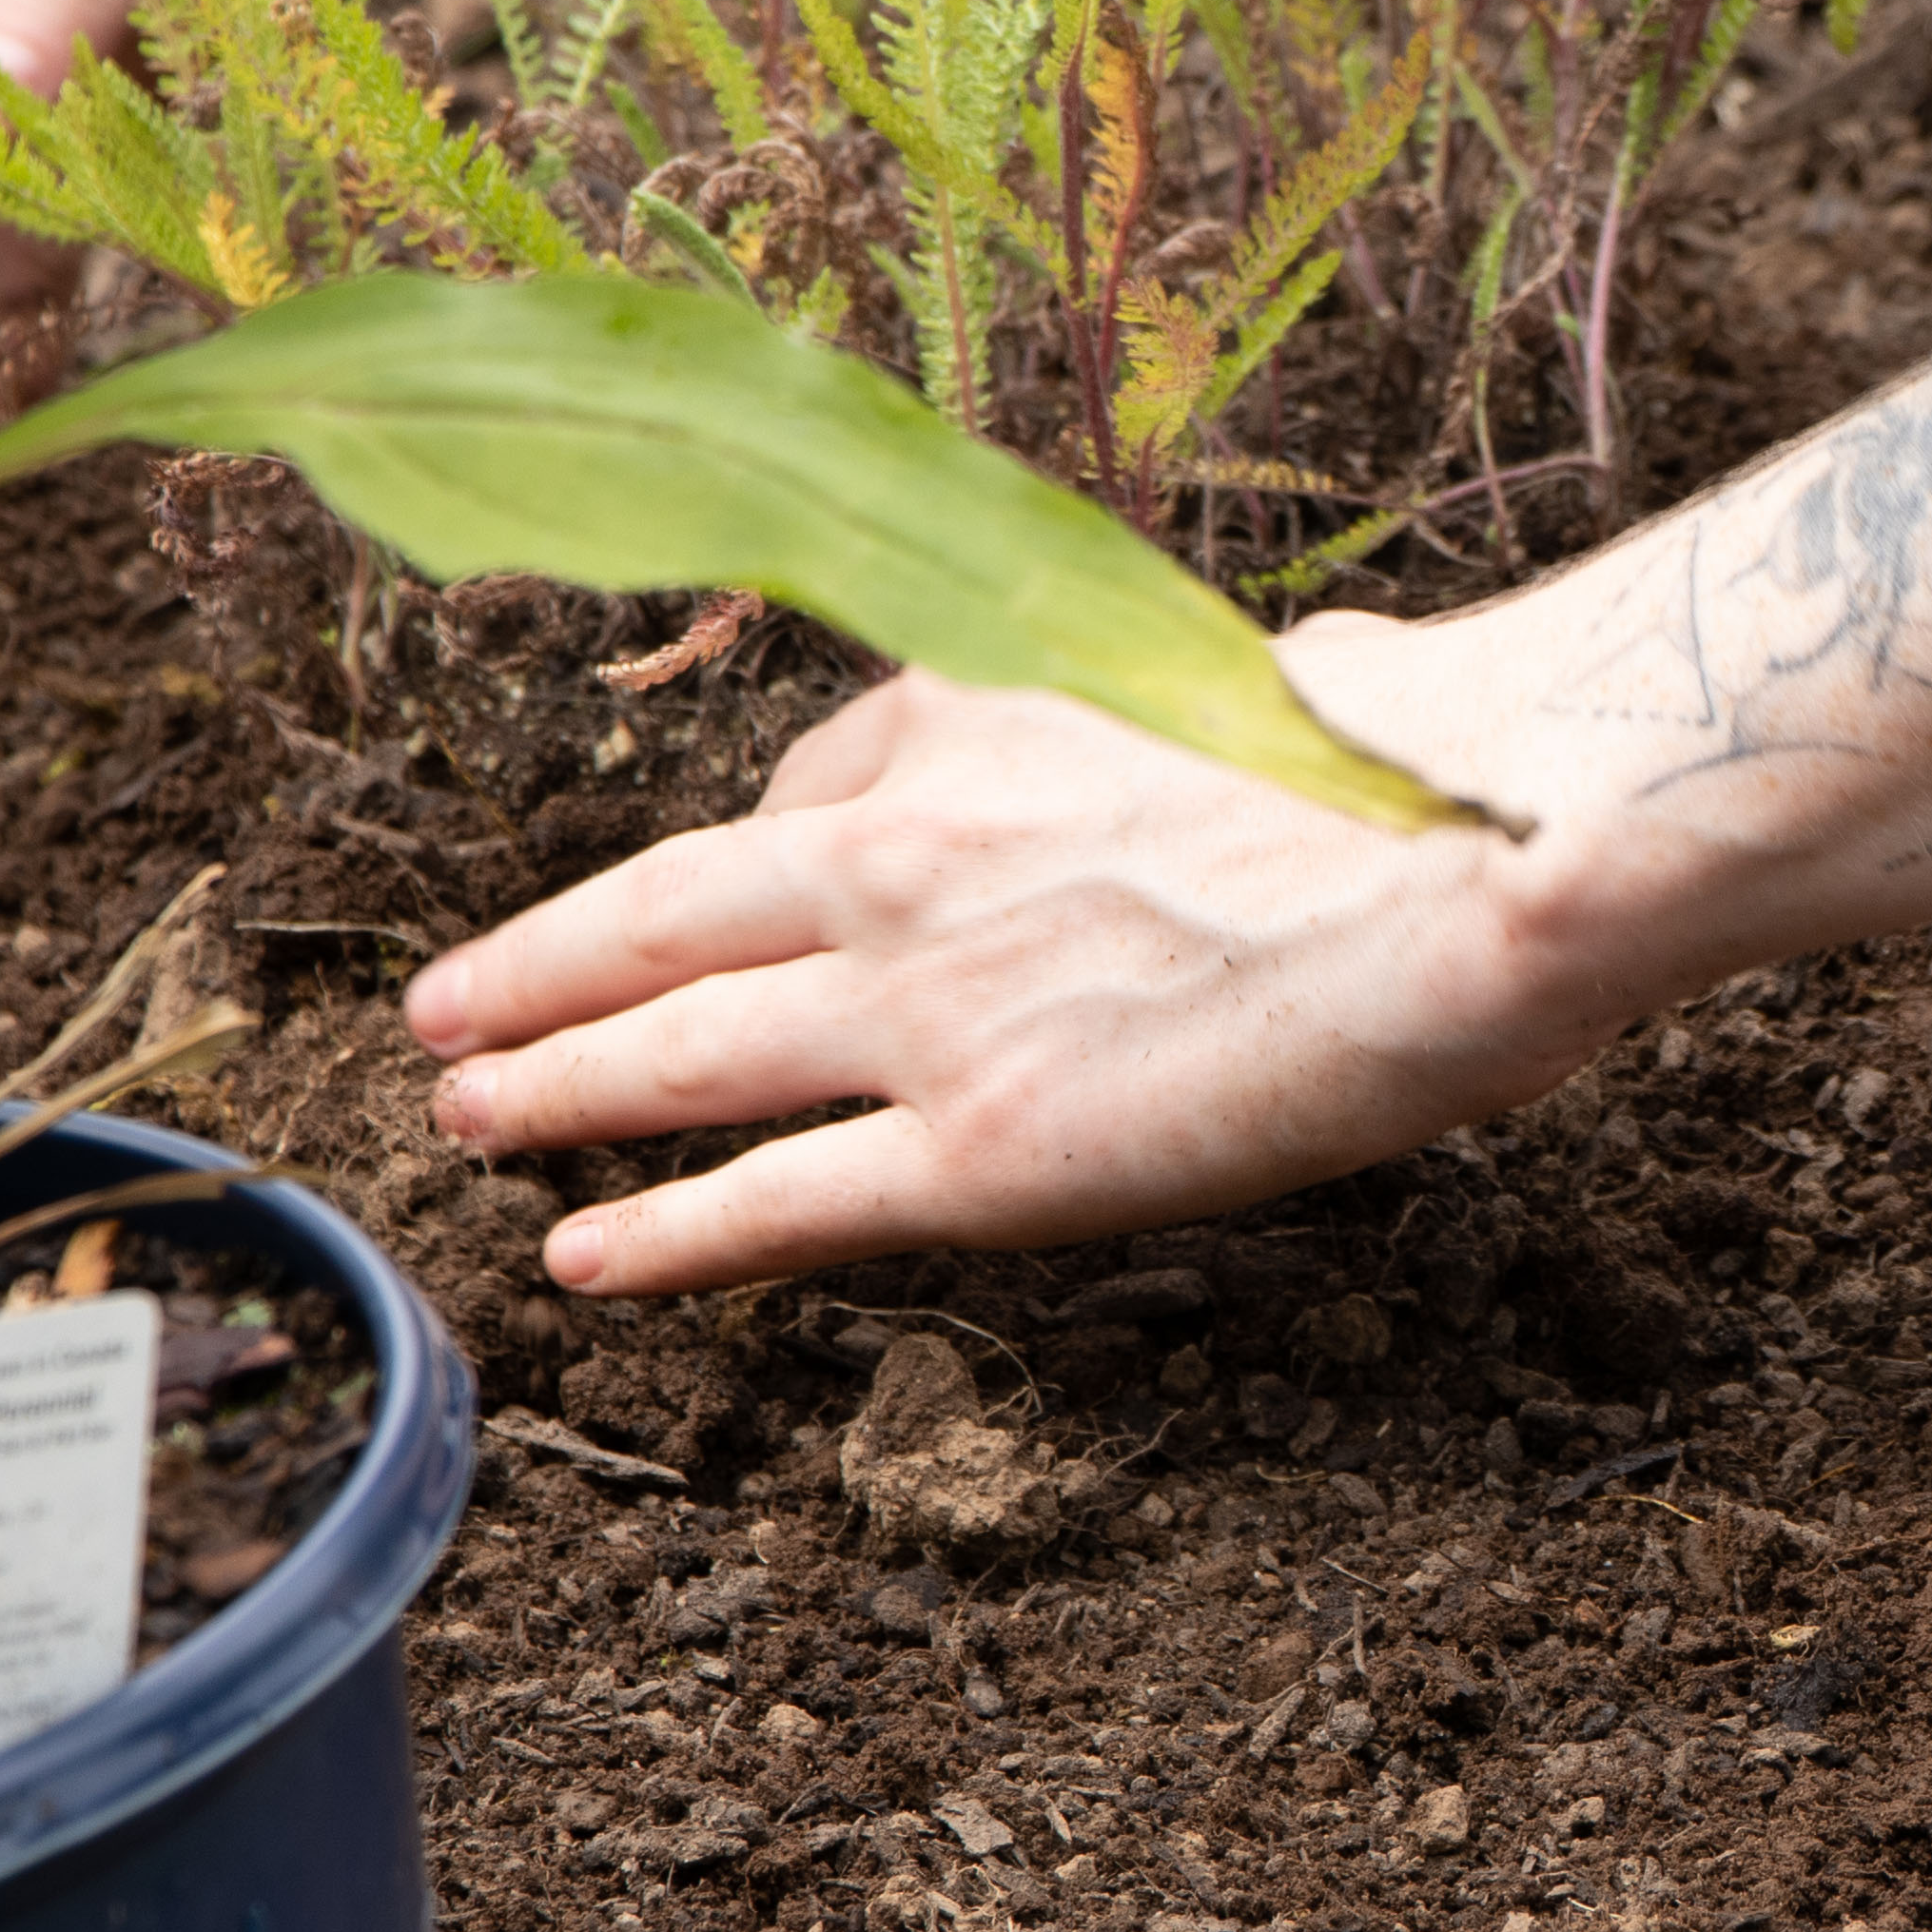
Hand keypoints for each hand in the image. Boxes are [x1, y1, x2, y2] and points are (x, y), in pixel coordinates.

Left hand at [402, 606, 1656, 1288]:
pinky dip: (664, 1233)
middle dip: (541, 966)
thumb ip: (1205, 714)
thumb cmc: (1424, 783)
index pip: (811, 785)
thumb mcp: (1269, 692)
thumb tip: (1319, 674)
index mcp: (977, 719)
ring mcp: (924, 1005)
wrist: (1482, 870)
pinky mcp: (975, 1150)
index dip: (735, 856)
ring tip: (465, 1115)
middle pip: (665, 912)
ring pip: (675, 1051)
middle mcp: (909, 849)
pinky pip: (775, 1200)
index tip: (687, 897)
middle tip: (449, 1012)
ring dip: (554, 1083)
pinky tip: (586, 1257)